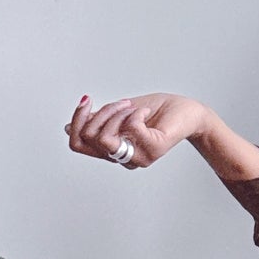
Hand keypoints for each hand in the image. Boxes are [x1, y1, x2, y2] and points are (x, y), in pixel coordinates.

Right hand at [65, 93, 209, 169]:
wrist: (189, 113)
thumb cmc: (159, 111)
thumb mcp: (120, 112)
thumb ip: (98, 120)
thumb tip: (69, 127)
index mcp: (111, 150)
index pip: (77, 143)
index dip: (75, 120)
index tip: (87, 100)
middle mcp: (121, 158)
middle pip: (84, 140)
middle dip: (96, 114)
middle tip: (120, 102)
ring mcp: (137, 158)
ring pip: (103, 138)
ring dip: (114, 113)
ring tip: (132, 106)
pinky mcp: (152, 150)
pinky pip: (129, 129)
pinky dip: (134, 113)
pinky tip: (146, 112)